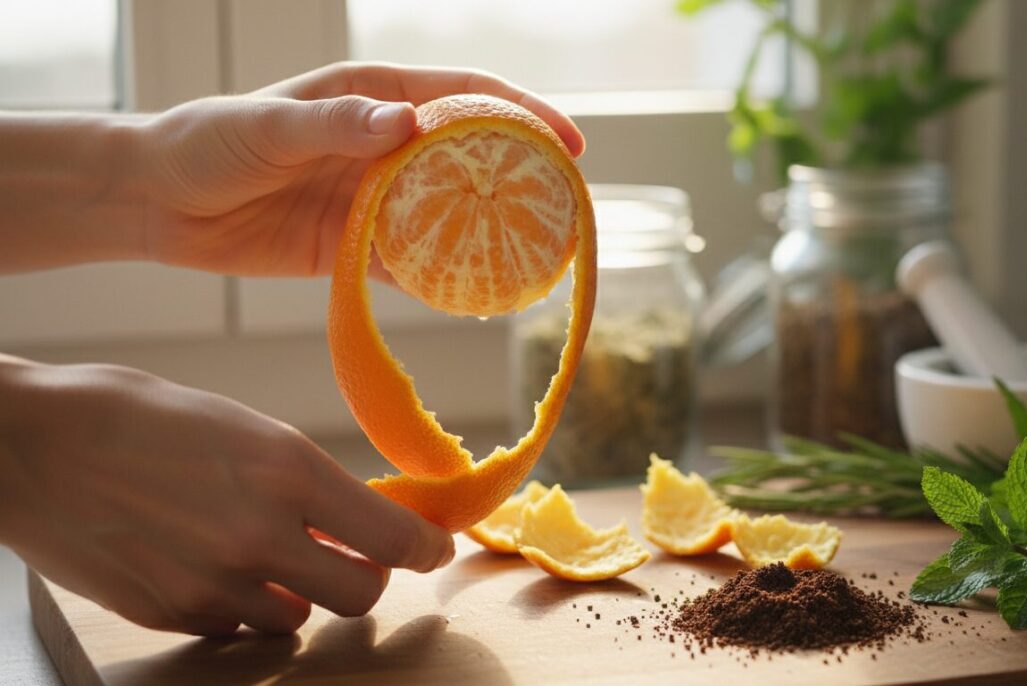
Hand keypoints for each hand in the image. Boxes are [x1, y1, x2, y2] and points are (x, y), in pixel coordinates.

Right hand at [0, 356, 453, 635]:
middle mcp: (260, 535)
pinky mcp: (170, 614)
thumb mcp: (243, 428)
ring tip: (262, 554)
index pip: (392, 538)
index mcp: (289, 471)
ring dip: (296, 594)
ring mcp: (213, 583)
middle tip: (347, 556)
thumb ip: (303, 482)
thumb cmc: (138, 415)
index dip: (424, 549)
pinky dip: (239, 607)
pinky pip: (236, 629)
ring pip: (297, 620)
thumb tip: (348, 522)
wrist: (31, 443)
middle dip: (363, 578)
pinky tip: (209, 567)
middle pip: (360, 596)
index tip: (432, 549)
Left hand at [137, 62, 585, 278]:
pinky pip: (411, 263)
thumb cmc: (209, 142)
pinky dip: (442, 279)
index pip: (466, 98)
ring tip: (536, 260)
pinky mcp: (355, 246)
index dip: (523, 116)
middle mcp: (384, 144)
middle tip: (566, 213)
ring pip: (448, 214)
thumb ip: (339, 124)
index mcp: (373, 96)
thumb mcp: (270, 127)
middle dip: (522, 180)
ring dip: (488, 235)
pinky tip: (475, 296)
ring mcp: (374, 197)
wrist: (159, 202)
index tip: (569, 145)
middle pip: (471, 159)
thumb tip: (409, 124)